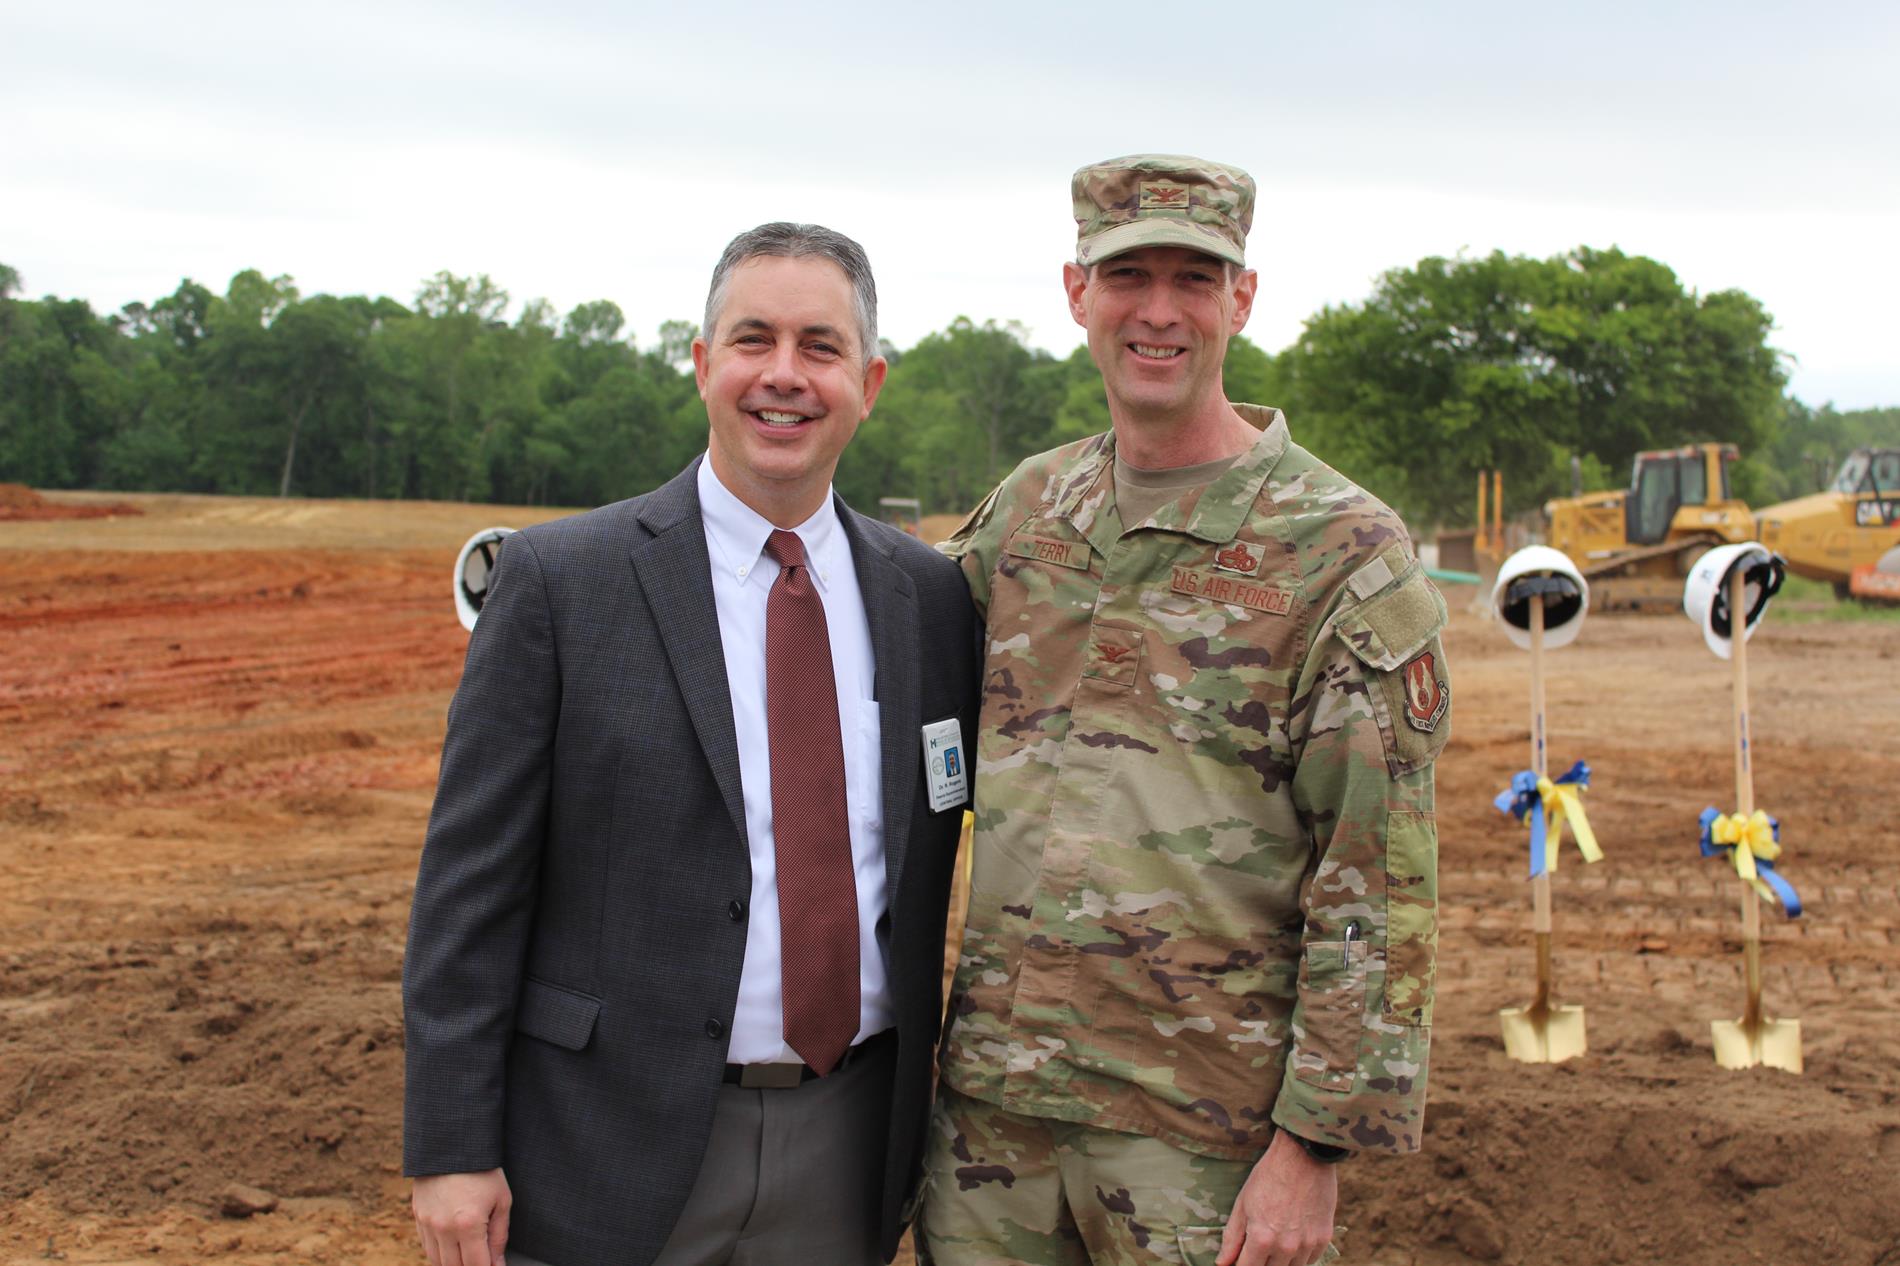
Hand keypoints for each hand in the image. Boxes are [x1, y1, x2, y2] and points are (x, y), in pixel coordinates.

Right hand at [413, 1168, 511, 1265]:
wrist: (453, 1144)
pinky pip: (427, 1247)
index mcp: (468, 1224)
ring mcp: (427, 1223)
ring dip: (454, 1263)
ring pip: (438, 1261)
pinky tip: (453, 1245)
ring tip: (468, 1253)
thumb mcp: (501, 1200)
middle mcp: (444, 1228)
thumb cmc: (483, 1171)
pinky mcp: (418, 1217)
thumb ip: (499, 1237)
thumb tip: (498, 1264)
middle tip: (482, 1258)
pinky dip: (440, 1252)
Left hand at [1215, 1131, 1337, 1265]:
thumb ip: (1232, 1237)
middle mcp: (1286, 1247)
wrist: (1303, 1156)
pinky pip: (1310, 1260)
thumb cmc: (1268, 1175)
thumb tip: (1222, 1263)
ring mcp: (1307, 1244)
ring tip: (1276, 1238)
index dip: (1241, 1265)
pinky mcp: (1324, 1238)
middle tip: (1259, 1243)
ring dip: (1281, 1260)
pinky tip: (1293, 1238)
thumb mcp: (1243, 1204)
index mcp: (1262, 1239)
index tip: (1240, 1259)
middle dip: (1261, 1262)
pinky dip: (1300, 1255)